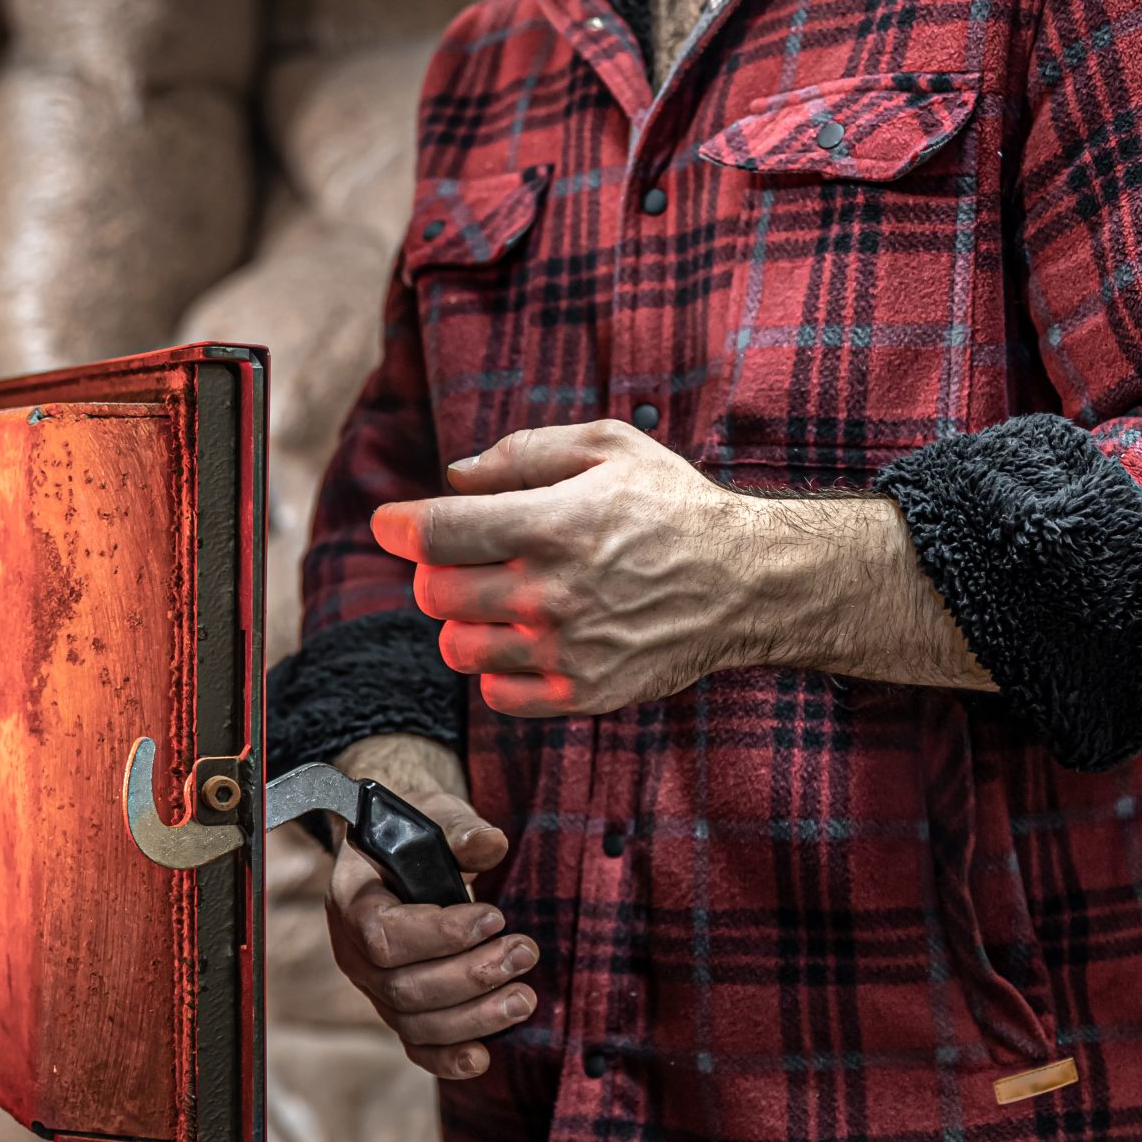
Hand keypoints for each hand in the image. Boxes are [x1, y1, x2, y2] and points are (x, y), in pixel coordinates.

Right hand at [323, 733, 526, 1078]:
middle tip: (525, 953)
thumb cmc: (418, 831)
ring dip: (475, 1016)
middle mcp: (353, 950)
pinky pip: (414, 1044)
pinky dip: (446, 1059)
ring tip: (525, 997)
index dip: (440, 934)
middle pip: (403, 986)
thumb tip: (488, 844)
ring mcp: (371, 985)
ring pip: (413, 1021)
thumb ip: (459, 827)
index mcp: (352, 897)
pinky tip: (483, 1058)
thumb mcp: (435, 814)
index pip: (383, 932)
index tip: (495, 918)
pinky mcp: (395, 1008)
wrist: (400, 852)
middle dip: (472, 976)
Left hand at [371, 421, 764, 716]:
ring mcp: (565, 652)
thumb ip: (523, 452)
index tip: (393, 523)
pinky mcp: (582, 694)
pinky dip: (498, 669)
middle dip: (437, 570)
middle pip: (433, 593)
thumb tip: (454, 477)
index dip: (396, 525)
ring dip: (466, 620)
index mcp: (552, 524)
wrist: (747, 581)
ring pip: (458, 647)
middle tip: (468, 557)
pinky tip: (529, 639)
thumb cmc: (673, 506)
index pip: (432, 534)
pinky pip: (497, 694)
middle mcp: (552, 593)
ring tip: (503, 598)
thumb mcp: (608, 446)